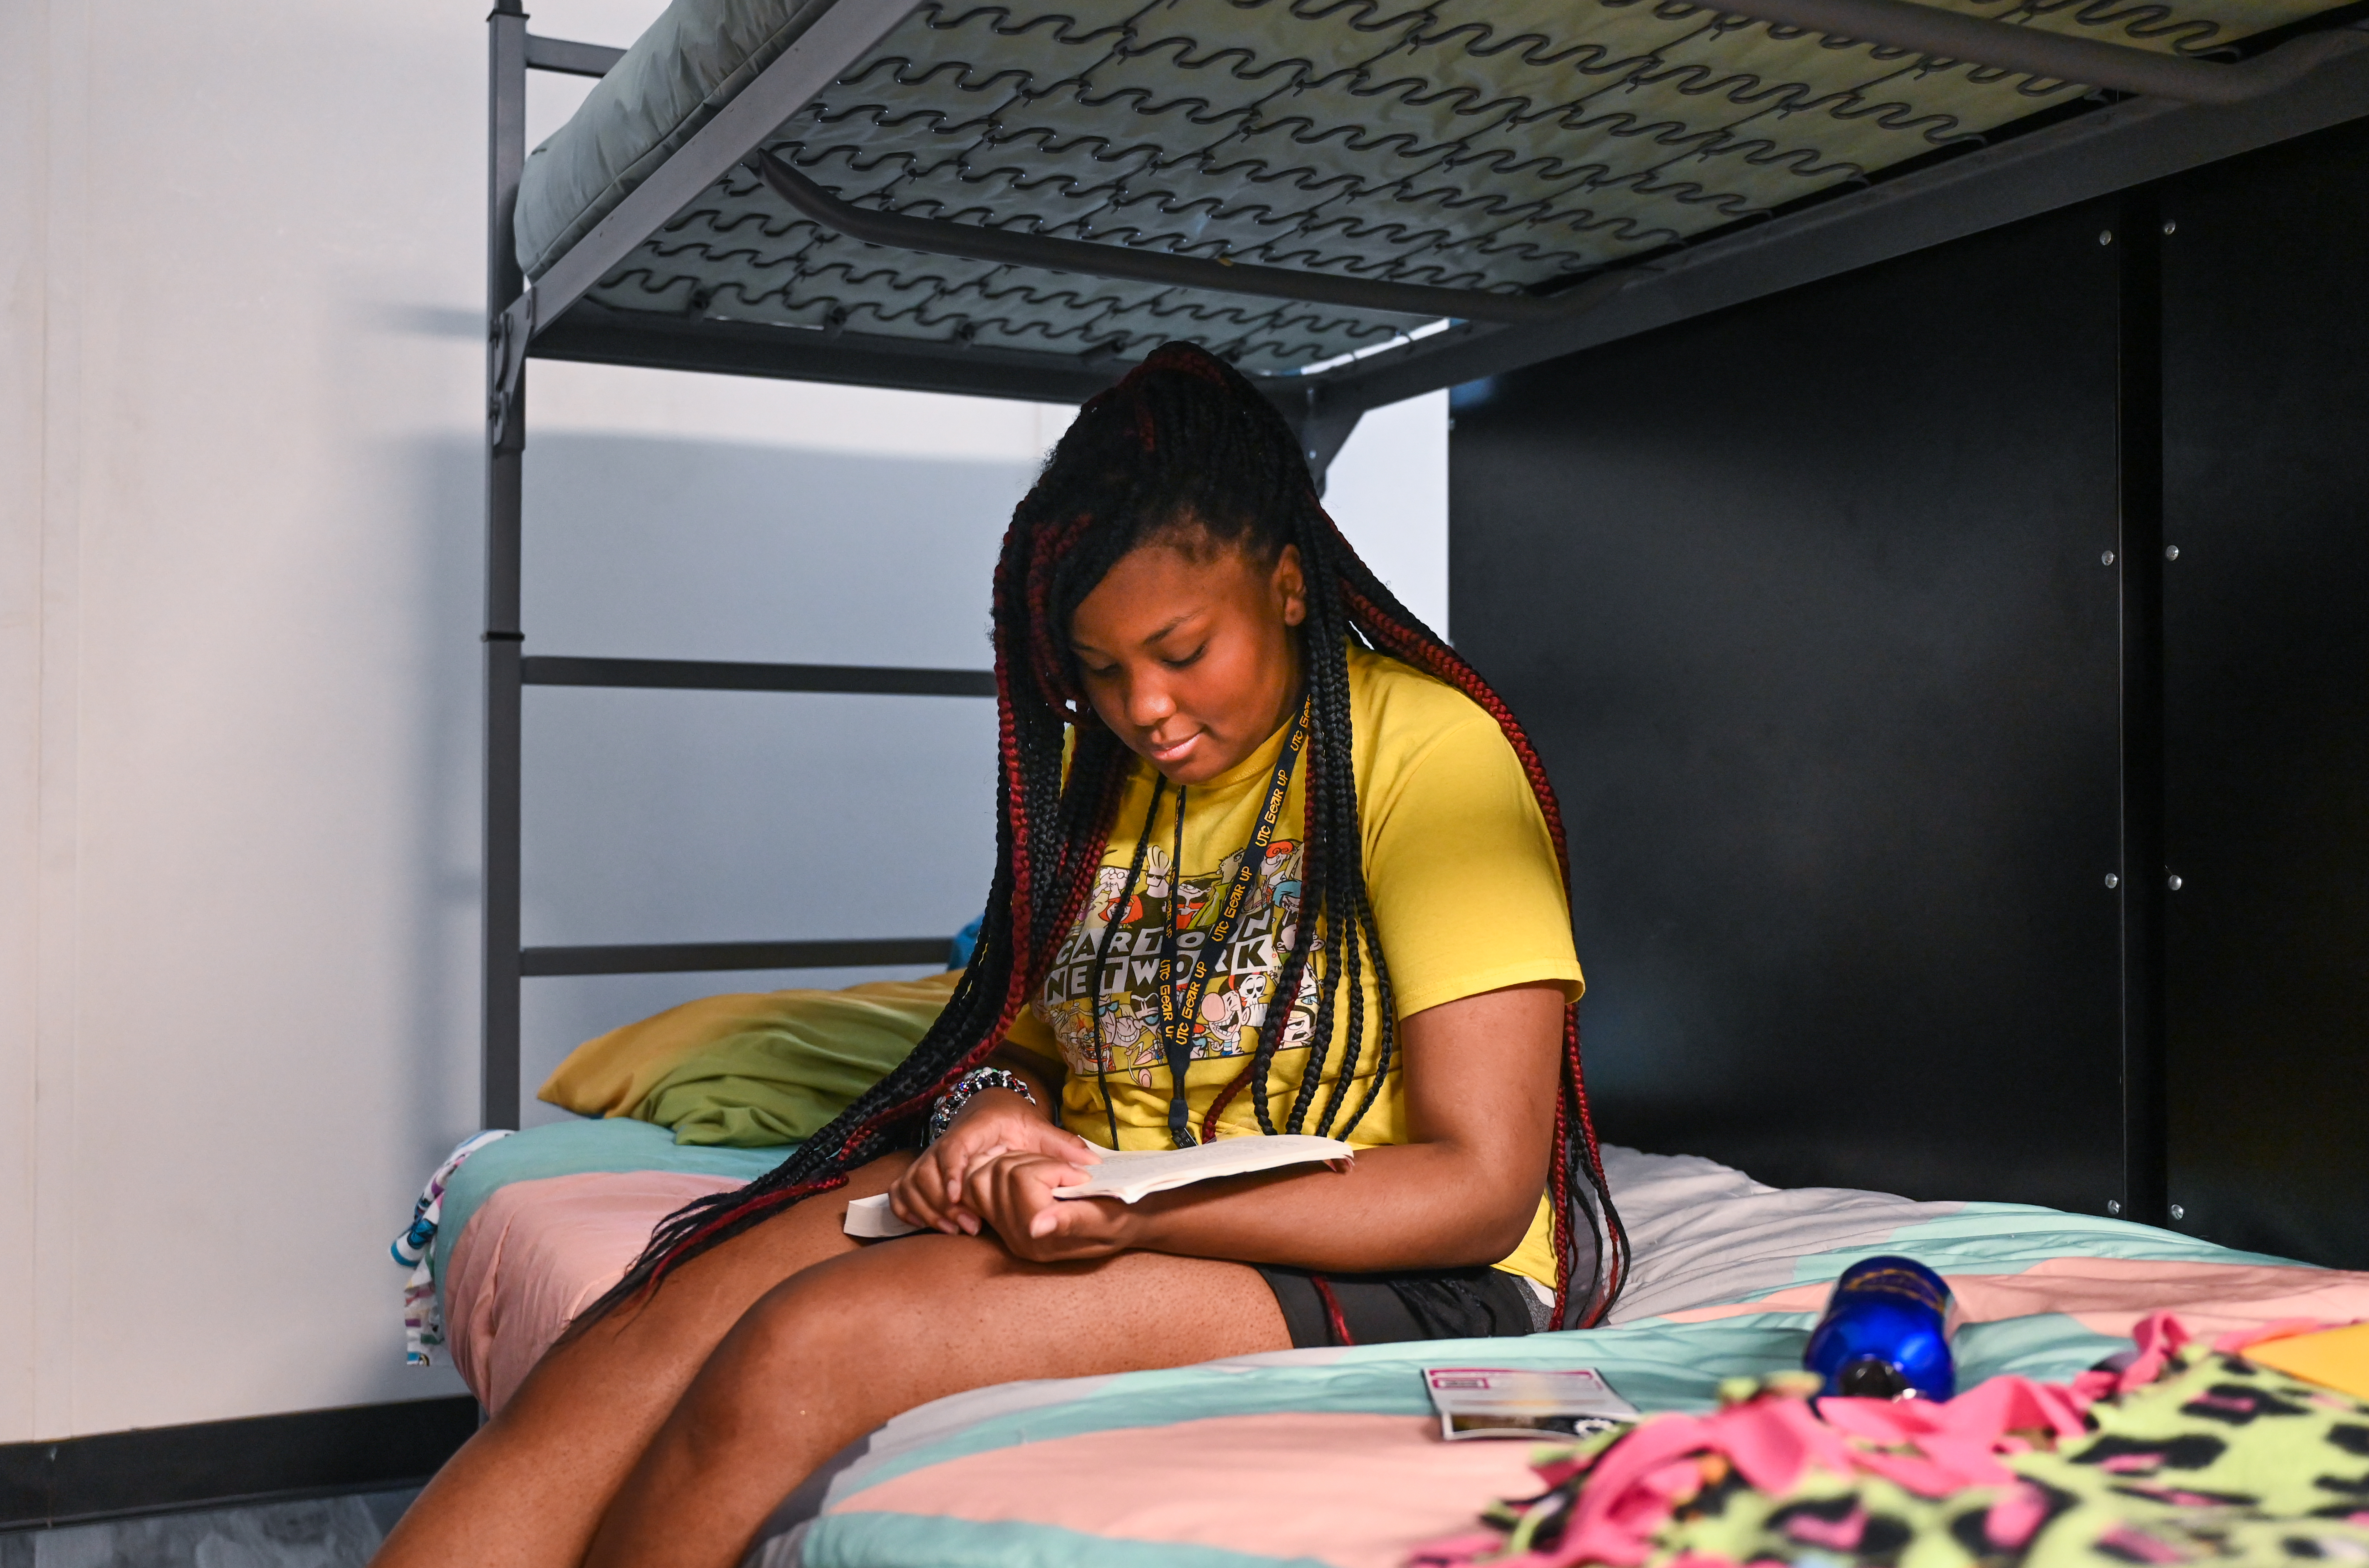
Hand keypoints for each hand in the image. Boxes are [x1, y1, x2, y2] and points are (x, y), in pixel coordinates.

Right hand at [887, 1089, 1098, 1236]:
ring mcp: (931, 1156)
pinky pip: (902, 1189)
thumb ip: (1062, 1145)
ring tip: (957, 1228)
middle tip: (969, 1225)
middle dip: (942, 1202)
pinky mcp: (924, 1169)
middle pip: (927, 1171)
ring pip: (911, 1182)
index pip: (953, 1147)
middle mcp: (946, 1140)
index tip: (959, 1195)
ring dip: (928, 1208)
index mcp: (974, 1128)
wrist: (989, 1106)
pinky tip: (930, 1223)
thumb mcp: (1039, 1128)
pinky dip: (908, 1207)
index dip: (952, 1171)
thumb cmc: (1014, 1119)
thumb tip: (1091, 1164)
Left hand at [961, 1150, 1138, 1262]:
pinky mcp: (1002, 1220)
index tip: (1082, 1175)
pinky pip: (977, 1184)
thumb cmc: (1121, 1218)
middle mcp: (1016, 1240)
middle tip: (1068, 1170)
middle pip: (1002, 1173)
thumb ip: (1071, 1221)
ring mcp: (1006, 1231)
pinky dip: (1000, 1167)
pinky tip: (1030, 1170)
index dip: (1053, 1167)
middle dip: (1037, 1160)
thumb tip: (1036, 1226)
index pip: (1023, 1180)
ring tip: (1052, 1169)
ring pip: (985, 1174)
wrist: (1124, 1221)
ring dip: (1018, 1160)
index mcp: (1041, 1241)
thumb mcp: (1105, 1219)